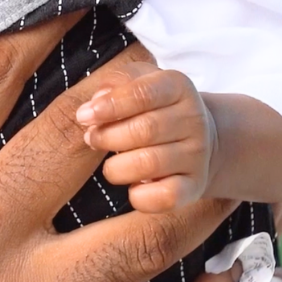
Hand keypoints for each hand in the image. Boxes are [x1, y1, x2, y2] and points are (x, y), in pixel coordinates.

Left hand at [75, 65, 215, 211]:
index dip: (109, 106)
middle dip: (107, 137)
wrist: (196, 139)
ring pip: (150, 164)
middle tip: (91, 139)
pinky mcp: (195, 186)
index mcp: (177, 87)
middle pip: (144, 130)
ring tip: (109, 165)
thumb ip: (114, 84)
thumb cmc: (152, 109)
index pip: (143, 93)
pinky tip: (132, 187)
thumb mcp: (136, 84)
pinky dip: (140, 197)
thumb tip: (96, 103)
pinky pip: (165, 197)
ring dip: (116, 167)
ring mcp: (197, 154)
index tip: (84, 116)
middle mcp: (193, 119)